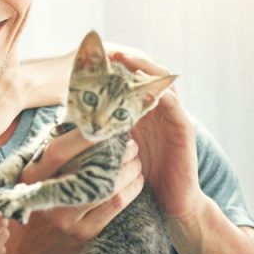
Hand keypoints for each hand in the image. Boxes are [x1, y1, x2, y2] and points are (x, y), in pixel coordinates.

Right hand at [3, 130, 144, 253]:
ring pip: (109, 189)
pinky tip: (136, 182)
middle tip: (129, 142)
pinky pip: (115, 208)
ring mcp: (68, 220)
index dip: (82, 136)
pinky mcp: (86, 236)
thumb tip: (72, 131)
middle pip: (90, 169)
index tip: (101, 126)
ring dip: (128, 171)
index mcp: (31, 181)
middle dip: (116, 153)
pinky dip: (130, 191)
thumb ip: (44, 163)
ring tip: (135, 161)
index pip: (58, 151)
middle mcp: (49, 199)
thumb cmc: (25, 215)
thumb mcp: (25, 186)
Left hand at [112, 52, 203, 220]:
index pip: (130, 82)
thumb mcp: (115, 149)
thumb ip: (102, 132)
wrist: (172, 201)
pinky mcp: (184, 130)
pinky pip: (175, 107)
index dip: (116, 69)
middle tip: (112, 52)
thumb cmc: (140, 175)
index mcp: (142, 112)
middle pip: (147, 77)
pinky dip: (163, 94)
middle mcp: (158, 111)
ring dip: (146, 70)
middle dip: (130, 62)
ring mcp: (173, 118)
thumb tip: (69, 121)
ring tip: (128, 61)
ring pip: (162, 85)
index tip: (96, 58)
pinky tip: (150, 87)